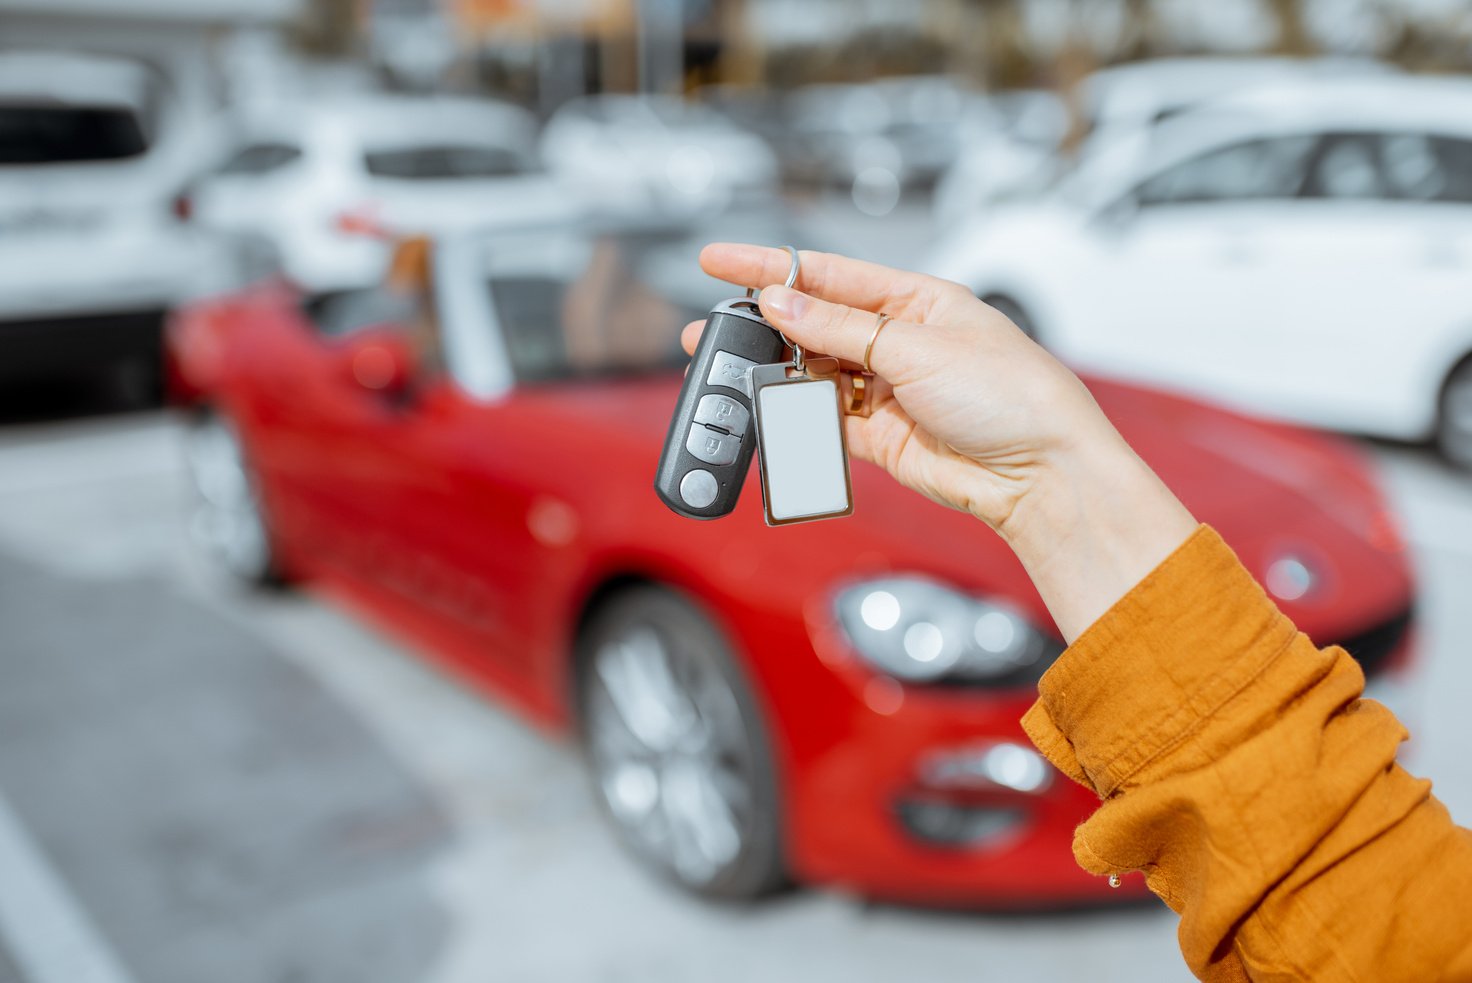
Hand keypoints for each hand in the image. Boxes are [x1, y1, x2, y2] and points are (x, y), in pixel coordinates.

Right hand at [685, 244, 1196, 640]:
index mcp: (916, 300)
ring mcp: (887, 389)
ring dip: (773, 374)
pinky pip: (823, 422)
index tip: (717, 260)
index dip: (770, 266)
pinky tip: (770, 413)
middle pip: (813, 324)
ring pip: (812, 374)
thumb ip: (841, 327)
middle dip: (761, 325)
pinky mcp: (881, 436)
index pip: (827, 274)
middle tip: (709, 329)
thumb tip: (780, 302)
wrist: (1041, 474)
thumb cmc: (1010, 396)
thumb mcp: (918, 347)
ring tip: (728, 373)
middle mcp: (898, 340)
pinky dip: (795, 419)